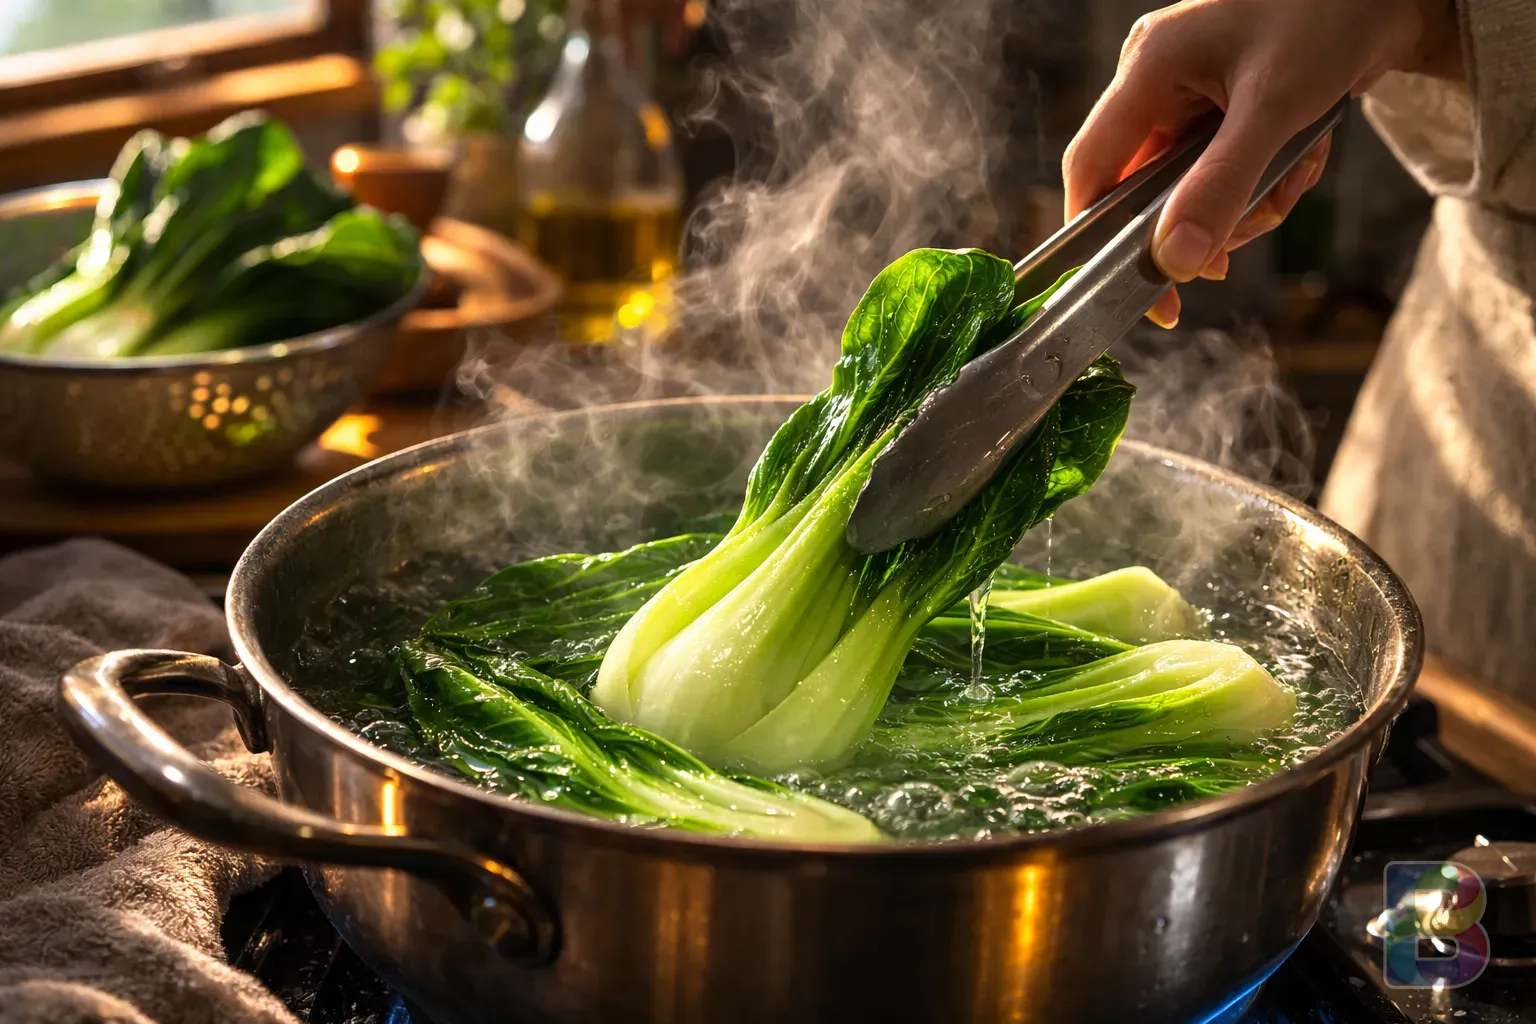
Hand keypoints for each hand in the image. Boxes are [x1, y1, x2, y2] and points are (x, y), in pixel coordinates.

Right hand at [1063, 0, 1461, 326]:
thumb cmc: (1329, 18)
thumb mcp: (1275, 108)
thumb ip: (1221, 187)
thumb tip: (1173, 261)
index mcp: (1147, 68)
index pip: (1092, 170)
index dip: (1102, 238)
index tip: (1142, 289)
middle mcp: (1154, 81)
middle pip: (1146, 187)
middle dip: (1203, 218)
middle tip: (1248, 233)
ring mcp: (1185, 95)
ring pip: (1189, 187)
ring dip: (1244, 203)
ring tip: (1293, 178)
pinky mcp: (1217, 107)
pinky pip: (1220, 171)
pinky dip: (1261, 180)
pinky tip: (1300, 160)